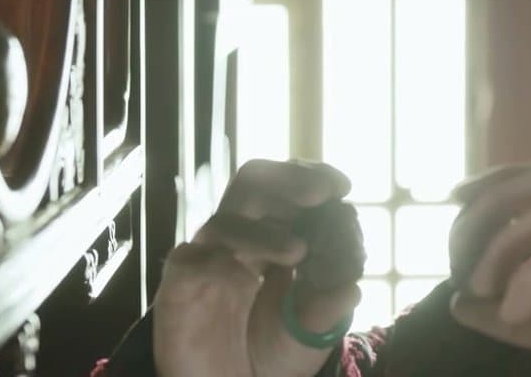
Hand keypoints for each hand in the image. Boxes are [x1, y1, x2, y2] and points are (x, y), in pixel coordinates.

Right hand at [153, 159, 361, 376]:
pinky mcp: (178, 287)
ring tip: (299, 250)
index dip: (311, 178)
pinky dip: (216, 260)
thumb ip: (329, 309)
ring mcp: (208, 259)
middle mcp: (240, 238)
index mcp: (276, 235)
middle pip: (254, 184)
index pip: (289, 188)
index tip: (341, 186)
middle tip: (321, 192)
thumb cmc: (272, 351)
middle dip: (288, 179)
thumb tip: (352, 287)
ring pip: (225, 221)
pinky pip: (189, 262)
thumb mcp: (310, 333)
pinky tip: (244, 275)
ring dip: (263, 231)